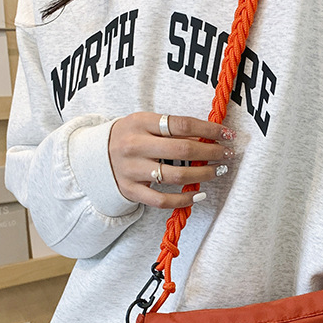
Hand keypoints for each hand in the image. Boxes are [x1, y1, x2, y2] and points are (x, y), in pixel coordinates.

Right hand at [107, 112, 235, 208]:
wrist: (94, 157)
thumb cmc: (129, 137)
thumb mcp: (144, 123)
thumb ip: (171, 128)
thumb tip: (209, 135)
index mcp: (140, 122)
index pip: (181, 124)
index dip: (209, 130)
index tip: (227, 134)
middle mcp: (134, 146)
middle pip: (182, 150)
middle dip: (211, 152)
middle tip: (227, 154)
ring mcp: (132, 170)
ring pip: (176, 176)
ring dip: (203, 174)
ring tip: (218, 171)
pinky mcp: (131, 191)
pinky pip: (162, 200)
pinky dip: (184, 200)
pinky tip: (199, 195)